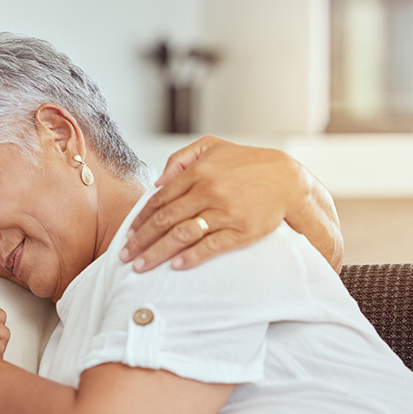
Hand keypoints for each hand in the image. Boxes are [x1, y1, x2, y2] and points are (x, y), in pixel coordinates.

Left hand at [120, 136, 304, 271]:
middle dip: (141, 240)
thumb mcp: (212, 147)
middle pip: (165, 220)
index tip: (128, 234)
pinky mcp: (242, 231)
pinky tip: (175, 265)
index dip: (141, 219)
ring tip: (140, 266)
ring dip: (157, 252)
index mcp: (199, 173)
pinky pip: (211, 247)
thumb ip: (180, 159)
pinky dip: (191, 257)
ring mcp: (226, 213)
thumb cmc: (246, 163)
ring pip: (182, 235)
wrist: (287, 179)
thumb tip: (158, 182)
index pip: (160, 200)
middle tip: (124, 256)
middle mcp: (209, 192)